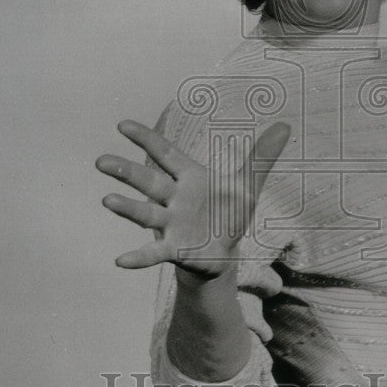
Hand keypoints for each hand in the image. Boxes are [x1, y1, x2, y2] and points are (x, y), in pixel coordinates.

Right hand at [96, 119, 290, 274]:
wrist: (224, 252)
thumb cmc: (228, 212)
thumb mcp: (248, 185)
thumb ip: (262, 157)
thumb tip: (285, 126)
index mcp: (189, 177)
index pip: (165, 154)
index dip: (146, 139)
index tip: (122, 125)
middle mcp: (174, 198)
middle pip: (148, 182)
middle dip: (126, 171)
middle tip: (101, 161)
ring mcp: (171, 224)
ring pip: (146, 214)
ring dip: (127, 208)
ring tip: (107, 201)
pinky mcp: (174, 249)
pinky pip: (153, 253)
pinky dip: (138, 257)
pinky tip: (120, 261)